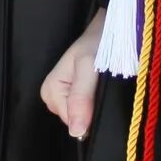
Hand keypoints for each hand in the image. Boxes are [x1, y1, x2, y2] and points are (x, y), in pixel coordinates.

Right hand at [40, 13, 105, 140]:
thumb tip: (75, 132)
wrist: (110, 29)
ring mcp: (64, 96)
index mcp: (50, 90)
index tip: (100, 95)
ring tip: (103, 85)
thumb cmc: (98, 43)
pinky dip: (97, 103)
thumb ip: (81, 98)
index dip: (89, 114)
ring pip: (82, 116)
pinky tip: (102, 90)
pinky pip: (85, 110)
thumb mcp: (89, 68)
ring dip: (96, 106)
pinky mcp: (75, 94)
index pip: (71, 121)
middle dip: (92, 110)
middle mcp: (53, 96)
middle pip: (75, 120)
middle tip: (102, 87)